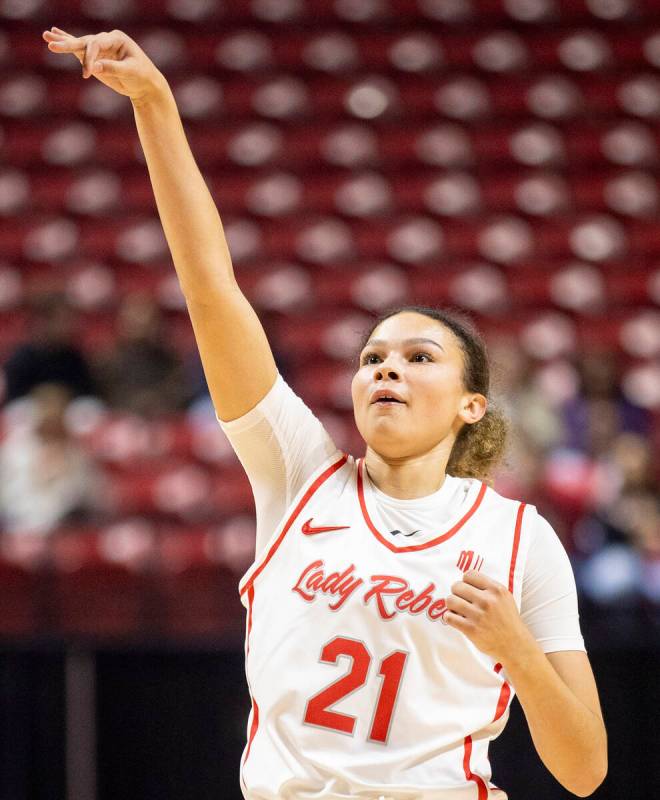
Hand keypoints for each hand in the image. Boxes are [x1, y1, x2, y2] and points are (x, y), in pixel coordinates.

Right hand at [42, 26, 165, 104]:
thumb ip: (112, 68)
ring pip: (79, 44)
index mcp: (117, 39)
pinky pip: (79, 50)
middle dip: (69, 44)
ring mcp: (100, 48)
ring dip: (63, 42)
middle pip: (85, 41)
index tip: (87, 74)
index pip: (97, 44)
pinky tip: (53, 35)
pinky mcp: (96, 58)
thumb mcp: (130, 72)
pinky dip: (67, 44)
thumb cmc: (142, 76)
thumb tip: (93, 68)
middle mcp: (106, 40)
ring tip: (46, 37)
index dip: (89, 58)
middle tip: (52, 45)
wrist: (145, 85)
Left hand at [445, 570, 531, 662]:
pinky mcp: (471, 630)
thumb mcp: (504, 597)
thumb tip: (465, 579)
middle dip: (456, 593)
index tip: (468, 590)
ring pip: (450, 600)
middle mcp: (488, 601)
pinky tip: (456, 619)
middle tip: (461, 600)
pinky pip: (449, 617)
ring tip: (458, 610)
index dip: (465, 582)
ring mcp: (479, 615)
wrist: (514, 645)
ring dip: (451, 605)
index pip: (469, 574)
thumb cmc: (507, 619)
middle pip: (457, 586)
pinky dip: (449, 617)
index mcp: (496, 590)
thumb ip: (488, 586)